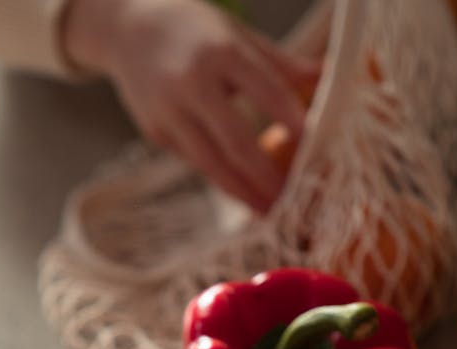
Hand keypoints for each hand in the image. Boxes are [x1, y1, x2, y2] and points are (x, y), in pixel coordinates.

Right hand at [63, 0, 319, 212]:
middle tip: (292, 201)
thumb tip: (330, 74)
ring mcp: (169, 112)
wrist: (126, 28)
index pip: (266, 90)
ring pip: (211, 163)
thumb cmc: (195, 29)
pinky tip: (242, 194)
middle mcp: (192, 83)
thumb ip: (281, 63)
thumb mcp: (236, 34)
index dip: (291, 121)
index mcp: (221, 51)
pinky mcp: (155, 132)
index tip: (315, 148)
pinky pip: (195, 160)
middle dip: (265, 176)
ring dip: (242, 193)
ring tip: (268, 212)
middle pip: (236, 141)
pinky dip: (221, 178)